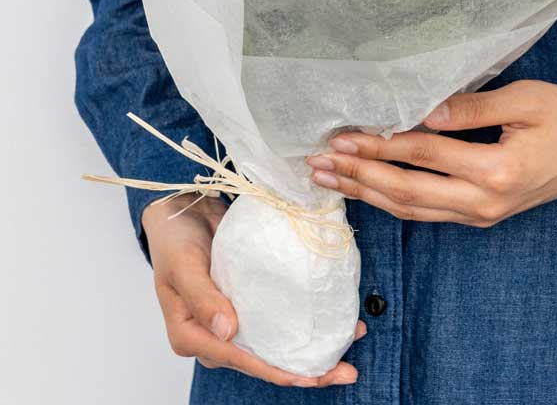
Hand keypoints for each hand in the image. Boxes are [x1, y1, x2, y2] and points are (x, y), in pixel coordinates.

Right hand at [142, 195, 363, 387]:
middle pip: (262, 360)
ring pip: (275, 343)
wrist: (182, 210)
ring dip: (311, 346)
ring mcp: (233, 319)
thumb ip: (203, 298)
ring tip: (351, 340)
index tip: (307, 377)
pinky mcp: (249, 301)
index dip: (273, 371)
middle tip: (344, 371)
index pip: (238, 359)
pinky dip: (305, 320)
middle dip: (304, 370)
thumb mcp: (183, 266)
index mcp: (191, 336)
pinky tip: (335, 317)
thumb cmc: (174, 239)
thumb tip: (228, 332)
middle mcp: (214, 336)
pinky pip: (278, 317)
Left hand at [307, 80, 556, 227]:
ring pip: (412, 210)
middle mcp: (483, 203)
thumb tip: (424, 111)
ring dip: (368, 194)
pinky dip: (393, 203)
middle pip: (407, 191)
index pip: (423, 154)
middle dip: (359, 175)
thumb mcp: (526, 99)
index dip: (379, 144)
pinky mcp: (481, 217)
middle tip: (318, 162)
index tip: (341, 136)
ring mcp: (481, 216)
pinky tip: (370, 191)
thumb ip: (473, 107)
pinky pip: (428, 214)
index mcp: (496, 171)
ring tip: (330, 179)